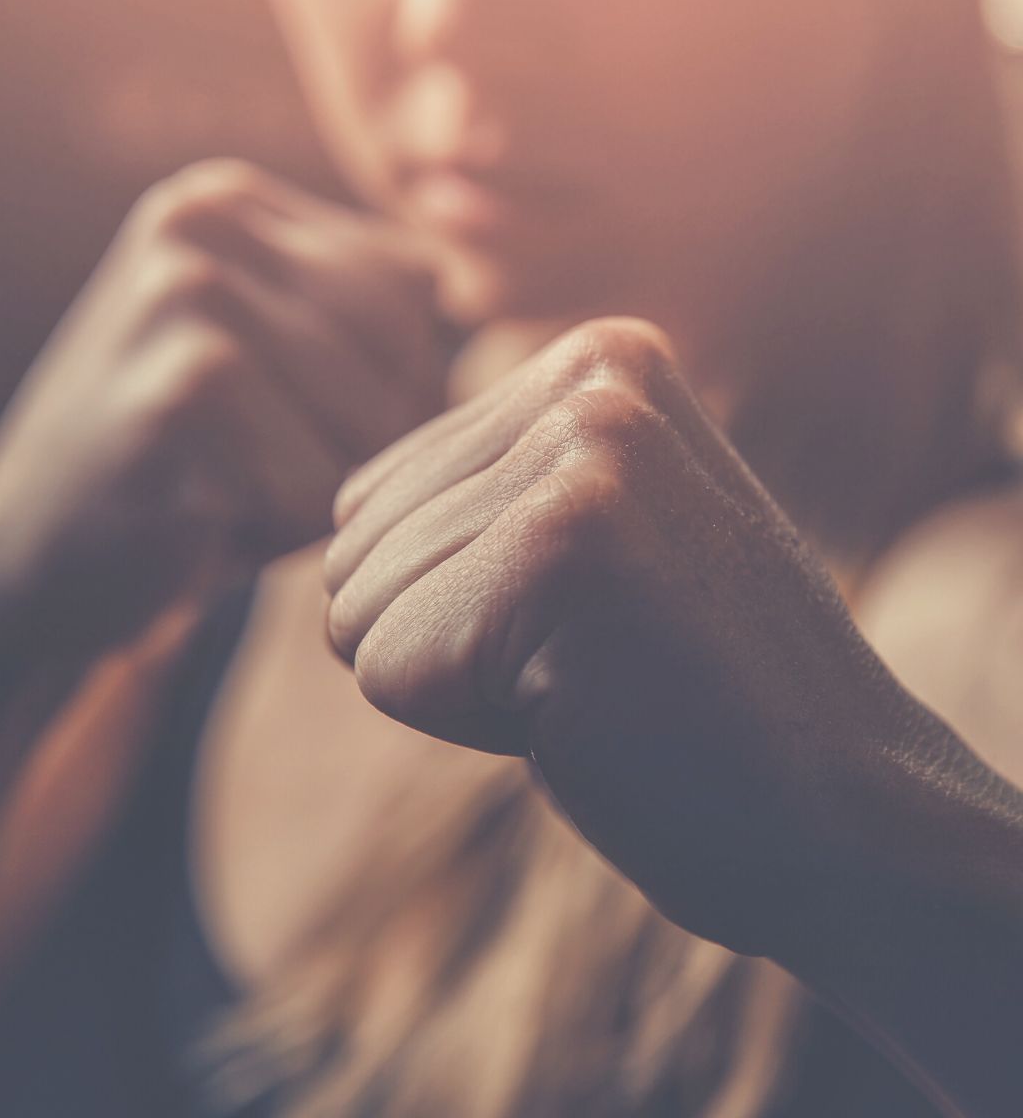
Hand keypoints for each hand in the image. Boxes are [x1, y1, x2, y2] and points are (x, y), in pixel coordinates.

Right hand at [0, 160, 449, 655]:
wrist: (28, 567)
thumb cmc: (184, 475)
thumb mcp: (270, 369)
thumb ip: (360, 322)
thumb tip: (483, 304)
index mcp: (231, 202)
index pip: (413, 287)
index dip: (385, 383)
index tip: (288, 423)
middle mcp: (205, 221)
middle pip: (404, 347)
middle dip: (357, 437)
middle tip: (255, 469)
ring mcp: (185, 295)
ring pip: (368, 423)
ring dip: (314, 490)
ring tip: (224, 489)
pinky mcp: (177, 391)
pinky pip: (312, 487)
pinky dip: (271, 534)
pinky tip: (194, 521)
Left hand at [324, 317, 912, 955]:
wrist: (844, 815)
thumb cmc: (688, 690)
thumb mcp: (587, 536)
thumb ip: (475, 490)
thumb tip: (330, 513)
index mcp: (597, 358)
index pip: (375, 492)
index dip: (456, 596)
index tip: (587, 615)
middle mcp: (591, 379)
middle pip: (354, 542)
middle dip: (446, 636)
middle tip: (593, 656)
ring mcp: (584, 455)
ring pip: (358, 606)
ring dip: (460, 678)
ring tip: (597, 676)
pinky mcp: (563, 551)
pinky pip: (385, 663)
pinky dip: (464, 720)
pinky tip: (588, 712)